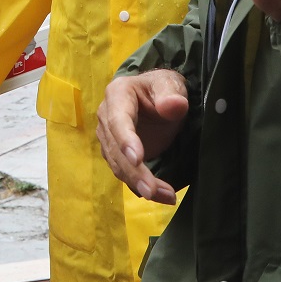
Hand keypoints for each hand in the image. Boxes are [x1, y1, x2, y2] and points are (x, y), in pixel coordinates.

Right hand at [95, 70, 190, 205]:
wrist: (157, 96)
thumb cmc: (163, 88)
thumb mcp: (171, 84)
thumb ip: (172, 94)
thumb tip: (173, 106)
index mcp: (118, 94)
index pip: (118, 119)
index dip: (126, 140)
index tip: (138, 159)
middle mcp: (107, 116)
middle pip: (116, 149)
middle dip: (134, 172)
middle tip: (152, 191)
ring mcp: (109, 137)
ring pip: (119, 165)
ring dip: (139, 183)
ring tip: (166, 196)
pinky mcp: (116, 153)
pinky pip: (125, 172)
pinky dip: (140, 186)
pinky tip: (160, 195)